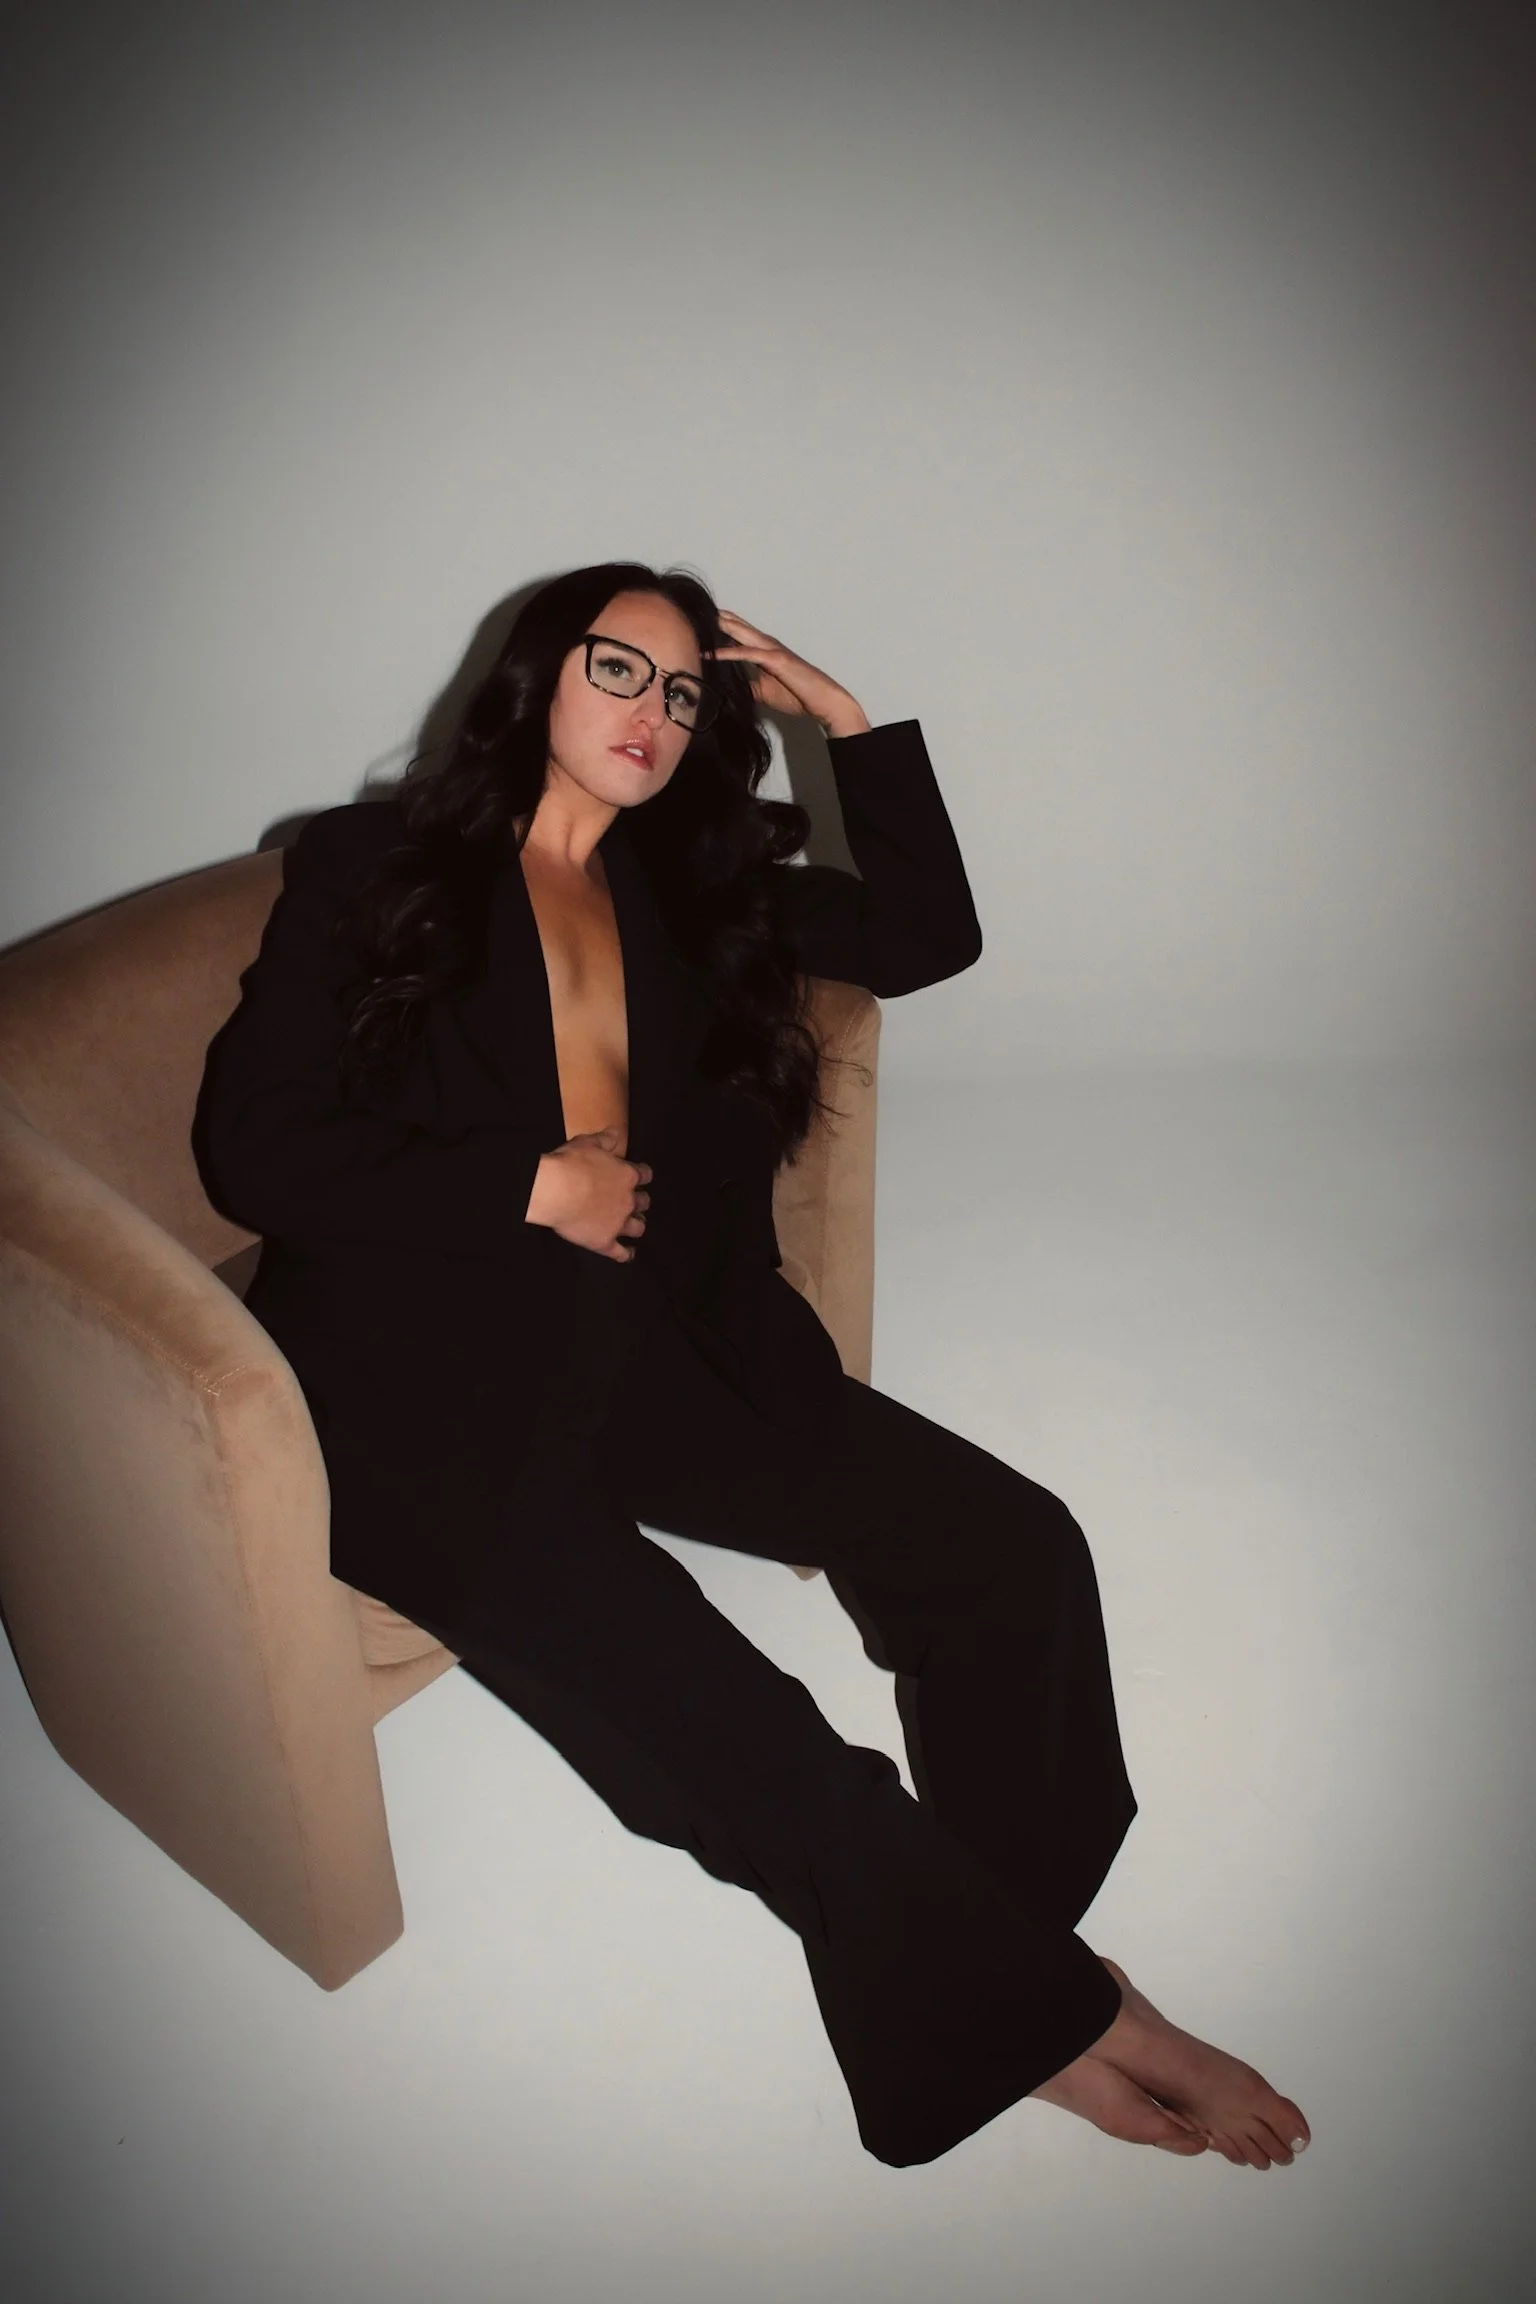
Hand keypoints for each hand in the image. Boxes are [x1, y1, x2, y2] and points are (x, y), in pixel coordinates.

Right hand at [524, 1127, 651, 1261]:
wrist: (555, 1190)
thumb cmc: (570, 1163)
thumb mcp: (588, 1143)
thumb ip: (605, 1139)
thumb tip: (617, 1133)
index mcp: (627, 1175)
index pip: (645, 1175)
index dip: (642, 1176)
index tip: (640, 1176)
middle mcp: (628, 1200)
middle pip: (643, 1203)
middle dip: (639, 1202)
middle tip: (634, 1202)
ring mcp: (618, 1223)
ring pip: (638, 1227)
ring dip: (637, 1225)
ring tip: (634, 1225)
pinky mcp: (605, 1242)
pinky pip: (621, 1253)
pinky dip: (626, 1254)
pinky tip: (628, 1254)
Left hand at [711, 610, 871, 738]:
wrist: (823, 701)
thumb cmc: (798, 695)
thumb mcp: (764, 692)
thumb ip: (747, 686)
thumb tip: (727, 690)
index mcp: (765, 650)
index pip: (738, 634)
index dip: (720, 628)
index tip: (698, 624)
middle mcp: (767, 645)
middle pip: (737, 627)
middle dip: (716, 620)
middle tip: (692, 612)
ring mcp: (772, 650)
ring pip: (741, 634)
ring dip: (721, 627)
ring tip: (699, 621)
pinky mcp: (777, 660)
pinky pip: (749, 654)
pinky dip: (730, 653)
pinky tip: (713, 654)